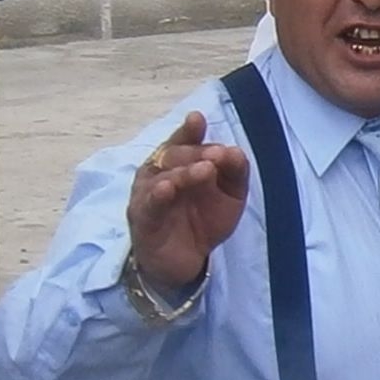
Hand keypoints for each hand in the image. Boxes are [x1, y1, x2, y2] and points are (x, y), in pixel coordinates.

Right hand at [128, 111, 249, 294]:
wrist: (187, 260)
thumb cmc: (204, 219)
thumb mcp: (230, 194)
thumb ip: (234, 172)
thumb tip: (236, 151)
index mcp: (178, 162)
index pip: (181, 141)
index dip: (188, 131)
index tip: (198, 119)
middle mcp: (158, 173)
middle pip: (173, 156)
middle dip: (196, 153)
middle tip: (218, 155)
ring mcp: (147, 196)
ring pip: (162, 178)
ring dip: (183, 172)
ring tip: (204, 170)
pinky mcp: (143, 220)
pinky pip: (149, 206)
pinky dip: (157, 196)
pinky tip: (166, 188)